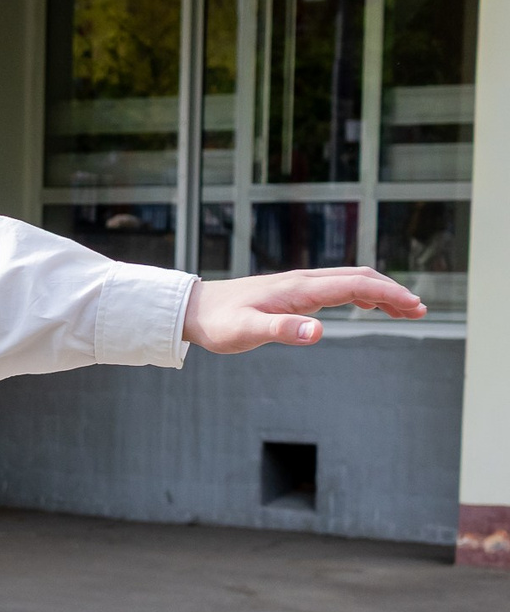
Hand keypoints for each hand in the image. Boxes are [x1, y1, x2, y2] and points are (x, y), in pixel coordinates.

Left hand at [182, 267, 426, 353]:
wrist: (192, 310)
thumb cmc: (217, 323)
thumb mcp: (246, 332)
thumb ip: (281, 331)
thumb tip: (317, 333)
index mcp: (299, 289)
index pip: (355, 285)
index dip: (388, 294)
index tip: (415, 307)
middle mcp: (302, 281)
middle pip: (359, 278)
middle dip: (393, 292)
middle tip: (420, 311)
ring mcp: (298, 285)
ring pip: (349, 281)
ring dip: (380, 292)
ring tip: (405, 310)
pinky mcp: (291, 293)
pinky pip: (334, 288)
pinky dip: (360, 294)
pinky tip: (367, 306)